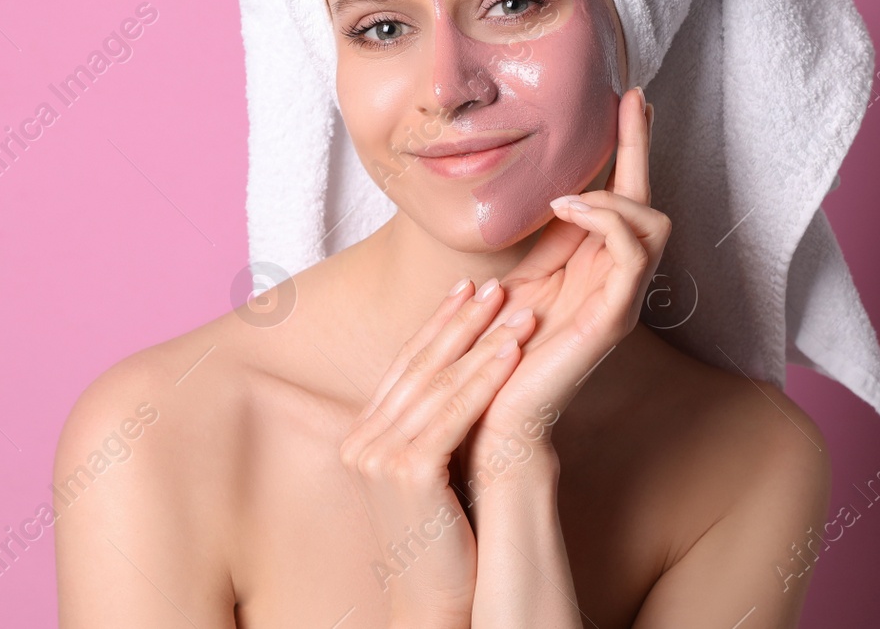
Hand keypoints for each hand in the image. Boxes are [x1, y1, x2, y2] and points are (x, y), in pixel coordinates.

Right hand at [339, 273, 538, 626]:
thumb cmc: (446, 542)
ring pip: (439, 383)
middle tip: (496, 283)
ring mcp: (378, 456)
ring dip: (482, 339)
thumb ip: (438, 426)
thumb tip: (468, 375)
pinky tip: (514, 350)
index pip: (406, 366)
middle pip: (419, 366)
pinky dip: (485, 376)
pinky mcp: (407, 472)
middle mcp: (361, 441)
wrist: (434, 605)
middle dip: (461, 319)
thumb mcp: (434, 471)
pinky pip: (454, 413)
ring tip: (518, 308)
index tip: (468, 288)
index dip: (438, 324)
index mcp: (364, 436)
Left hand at [458, 88, 668, 485]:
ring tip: (568, 194)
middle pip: (649, 202)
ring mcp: (617, 299)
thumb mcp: (508, 276)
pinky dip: (608, 221)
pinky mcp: (612, 319)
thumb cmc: (491, 352)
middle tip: (629, 103)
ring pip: (652, 225)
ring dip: (616, 196)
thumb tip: (526, 188)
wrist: (485, 415)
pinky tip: (568, 208)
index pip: (621, 196)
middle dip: (640, 148)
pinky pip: (632, 255)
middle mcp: (613, 280)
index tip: (627, 96)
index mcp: (590, 267)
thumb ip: (529, 241)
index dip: (629, 146)